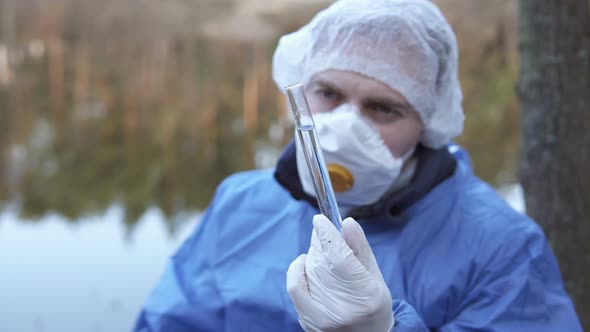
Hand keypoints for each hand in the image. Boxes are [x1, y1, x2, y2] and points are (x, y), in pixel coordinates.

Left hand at [286, 214, 393, 331]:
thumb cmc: (373, 305)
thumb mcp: (376, 277)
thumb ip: (360, 248)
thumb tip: (346, 222)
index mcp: (365, 294)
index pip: (339, 257)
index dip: (327, 234)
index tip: (321, 220)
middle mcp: (342, 307)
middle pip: (322, 261)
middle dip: (321, 242)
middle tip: (325, 234)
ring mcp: (322, 316)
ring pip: (309, 270)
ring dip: (314, 254)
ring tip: (324, 253)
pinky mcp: (307, 319)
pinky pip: (294, 285)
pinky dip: (297, 268)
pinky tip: (306, 262)